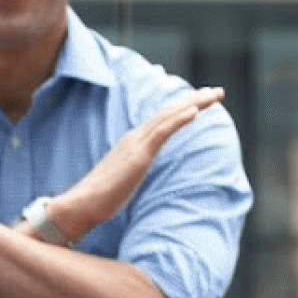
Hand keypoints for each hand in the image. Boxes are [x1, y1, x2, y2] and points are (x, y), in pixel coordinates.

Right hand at [50, 87, 223, 237]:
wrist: (81, 205)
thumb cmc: (100, 199)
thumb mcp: (124, 180)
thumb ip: (133, 170)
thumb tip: (137, 174)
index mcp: (132, 143)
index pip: (162, 120)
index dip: (183, 109)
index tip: (202, 103)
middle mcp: (135, 137)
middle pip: (169, 112)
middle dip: (195, 100)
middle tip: (217, 91)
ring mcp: (136, 144)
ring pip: (169, 117)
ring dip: (193, 104)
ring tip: (213, 95)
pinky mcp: (138, 155)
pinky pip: (162, 132)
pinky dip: (179, 119)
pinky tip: (195, 111)